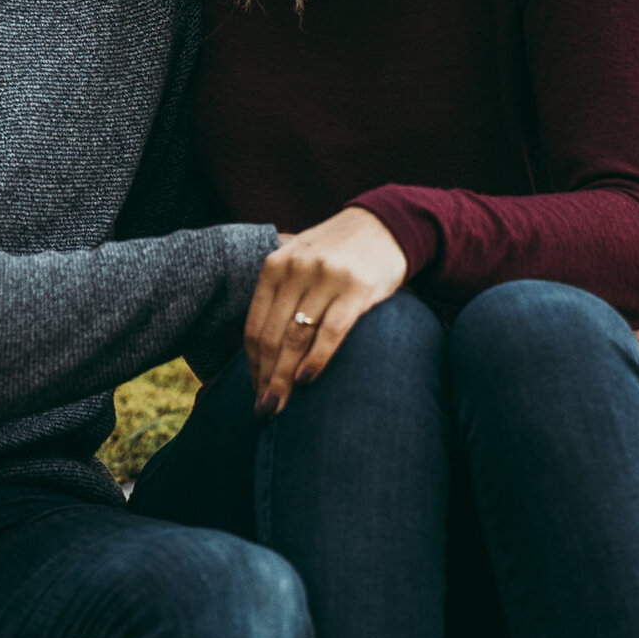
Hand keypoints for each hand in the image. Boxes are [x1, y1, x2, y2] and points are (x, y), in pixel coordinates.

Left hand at [246, 208, 408, 417]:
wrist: (386, 225)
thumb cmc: (338, 253)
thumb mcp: (300, 263)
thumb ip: (281, 296)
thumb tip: (263, 353)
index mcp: (275, 267)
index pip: (255, 326)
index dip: (252, 365)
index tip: (255, 391)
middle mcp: (295, 270)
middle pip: (272, 337)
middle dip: (266, 379)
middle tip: (264, 412)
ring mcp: (326, 278)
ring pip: (296, 338)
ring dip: (285, 378)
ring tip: (279, 406)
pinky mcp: (357, 288)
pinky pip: (331, 331)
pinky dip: (316, 359)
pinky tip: (307, 381)